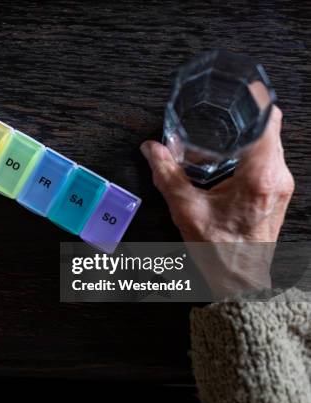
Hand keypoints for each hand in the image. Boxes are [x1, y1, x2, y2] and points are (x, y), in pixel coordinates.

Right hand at [141, 107, 293, 296]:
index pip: (267, 120)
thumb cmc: (219, 253)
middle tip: (216, 113)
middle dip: (241, 119)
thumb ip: (167, 174)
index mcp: (260, 176)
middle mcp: (277, 177)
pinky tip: (224, 162)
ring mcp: (280, 186)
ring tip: (216, 139)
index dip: (254, 99)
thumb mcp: (186, 210)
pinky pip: (267, 161)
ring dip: (244, 138)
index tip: (240, 89)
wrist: (238, 283)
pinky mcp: (276, 193)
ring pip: (268, 144)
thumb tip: (152, 149)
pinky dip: (247, 154)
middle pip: (267, 128)